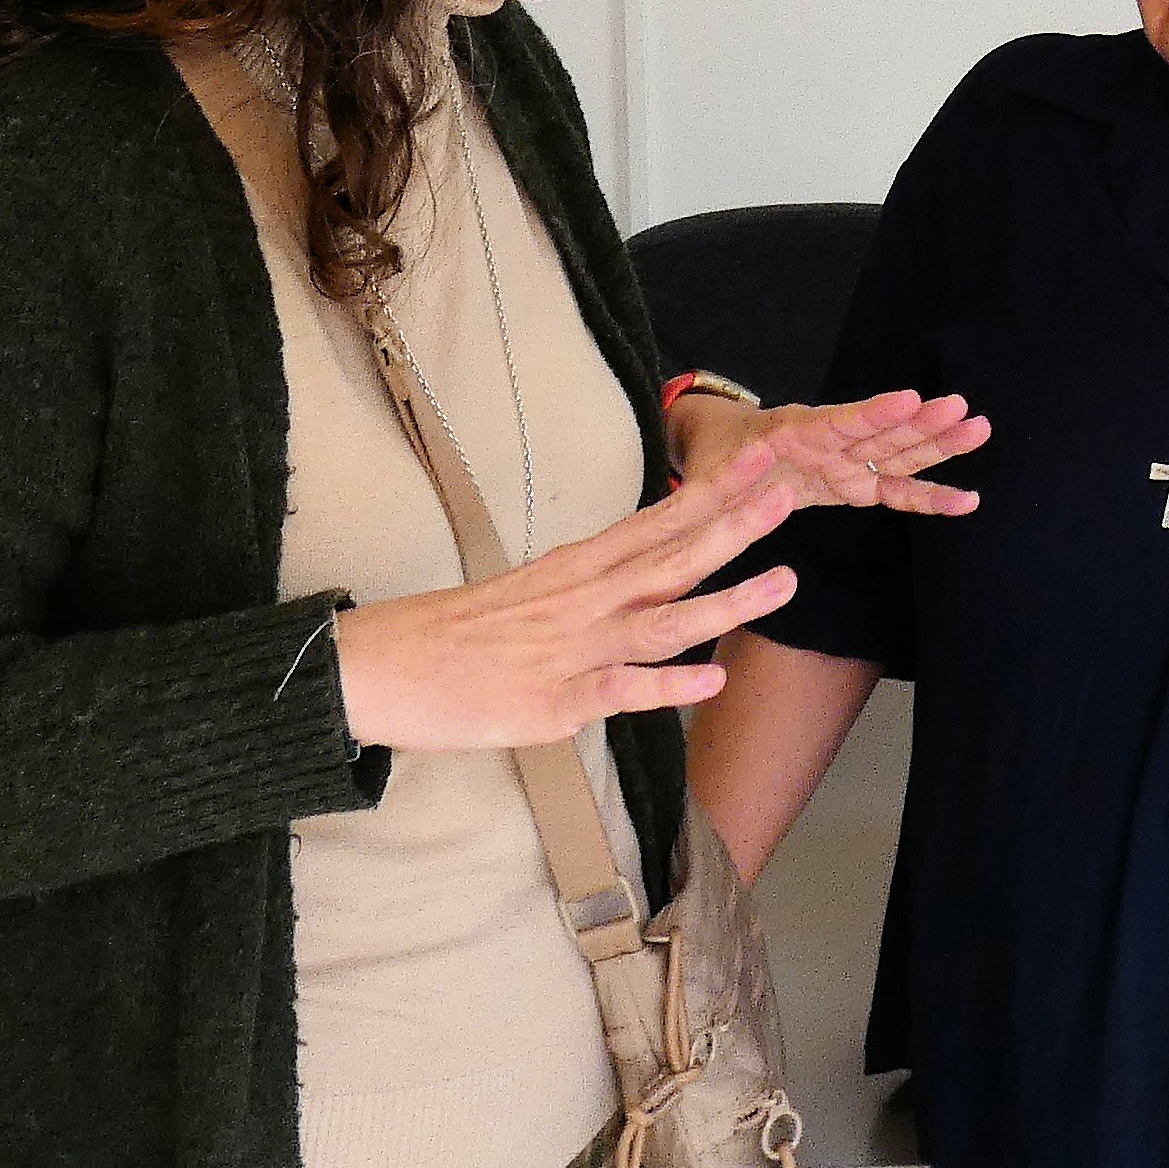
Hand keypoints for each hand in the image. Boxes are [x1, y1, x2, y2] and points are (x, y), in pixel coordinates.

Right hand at [335, 462, 800, 751]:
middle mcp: (580, 601)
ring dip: (727, 604)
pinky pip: (619, 693)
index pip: (655, 522)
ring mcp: (570, 651)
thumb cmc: (451, 633)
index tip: (760, 463)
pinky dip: (666, 687)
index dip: (712, 494)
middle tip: (789, 495)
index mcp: (572, 568)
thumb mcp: (526, 592)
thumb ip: (587, 586)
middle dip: (734, 527)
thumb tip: (635, 578)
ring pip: (662, 623)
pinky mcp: (552, 704)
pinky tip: (710, 682)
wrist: (379, 667)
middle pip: (670, 559)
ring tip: (785, 583)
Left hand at [669, 386, 987, 518]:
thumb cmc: (712, 458)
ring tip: (979, 429)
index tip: (908, 399)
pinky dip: (929, 496)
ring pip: (898, 452)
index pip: (838, 422)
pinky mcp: (854, 483)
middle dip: (923, 422)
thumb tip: (738, 467)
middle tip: (962, 408)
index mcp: (792, 433)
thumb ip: (723, 475)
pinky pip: (896, 489)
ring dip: (938, 443)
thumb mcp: (705, 470)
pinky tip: (967, 500)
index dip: (873, 413)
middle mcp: (829, 441)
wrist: (719, 450)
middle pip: (881, 432)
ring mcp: (847, 461)